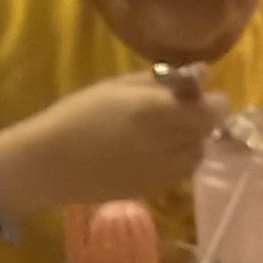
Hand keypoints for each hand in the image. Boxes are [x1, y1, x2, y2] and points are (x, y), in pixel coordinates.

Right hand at [0, 72, 213, 220]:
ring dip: (191, 141)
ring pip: (198, 154)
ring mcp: (163, 171)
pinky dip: (178, 161)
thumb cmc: (77, 115)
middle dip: (200, 119)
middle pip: (207, 132)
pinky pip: (182, 173)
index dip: (213, 101)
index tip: (199, 94)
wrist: (50, 164)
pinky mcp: (154, 189)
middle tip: (177, 111)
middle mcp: (168, 142)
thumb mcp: (117, 86)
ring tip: (165, 132)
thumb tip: (203, 72)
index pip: (213, 110)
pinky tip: (154, 152)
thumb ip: (164, 80)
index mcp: (158, 111)